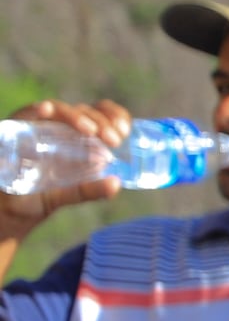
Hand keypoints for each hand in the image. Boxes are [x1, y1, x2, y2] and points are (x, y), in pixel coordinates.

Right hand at [0, 99, 131, 241]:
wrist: (6, 210)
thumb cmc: (37, 196)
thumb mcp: (67, 195)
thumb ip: (89, 190)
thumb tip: (116, 184)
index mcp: (74, 136)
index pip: (98, 115)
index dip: (114, 116)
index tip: (125, 131)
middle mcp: (56, 127)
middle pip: (82, 111)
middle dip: (101, 121)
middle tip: (115, 140)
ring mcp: (34, 127)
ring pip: (57, 109)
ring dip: (75, 117)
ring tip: (91, 131)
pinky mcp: (12, 131)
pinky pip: (22, 116)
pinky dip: (33, 111)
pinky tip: (45, 110)